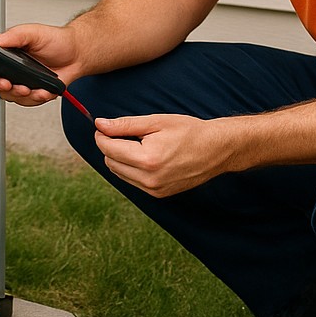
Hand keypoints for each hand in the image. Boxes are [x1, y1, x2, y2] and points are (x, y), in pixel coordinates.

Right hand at [0, 23, 78, 107]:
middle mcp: (11, 69)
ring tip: (30, 88)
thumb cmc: (56, 40)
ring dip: (19, 95)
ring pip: (10, 96)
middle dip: (0, 86)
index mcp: (6, 53)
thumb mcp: (32, 32)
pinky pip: (28, 102)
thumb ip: (12, 36)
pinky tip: (43, 92)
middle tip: (8, 83)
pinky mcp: (34, 92)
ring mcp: (22, 82)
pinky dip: (36, 98)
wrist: (77, 54)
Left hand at [93, 113, 232, 196]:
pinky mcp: (159, 194)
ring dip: (119, 158)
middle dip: (110, 147)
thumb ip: (125, 125)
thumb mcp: (156, 122)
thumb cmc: (189, 131)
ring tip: (136, 144)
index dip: (101, 135)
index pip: (108, 149)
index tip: (103, 127)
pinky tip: (145, 156)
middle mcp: (149, 179)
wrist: (216, 149)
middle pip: (110, 162)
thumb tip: (99, 124)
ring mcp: (154, 190)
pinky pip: (133, 181)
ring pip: (119, 173)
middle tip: (122, 133)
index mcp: (147, 159)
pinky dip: (132, 168)